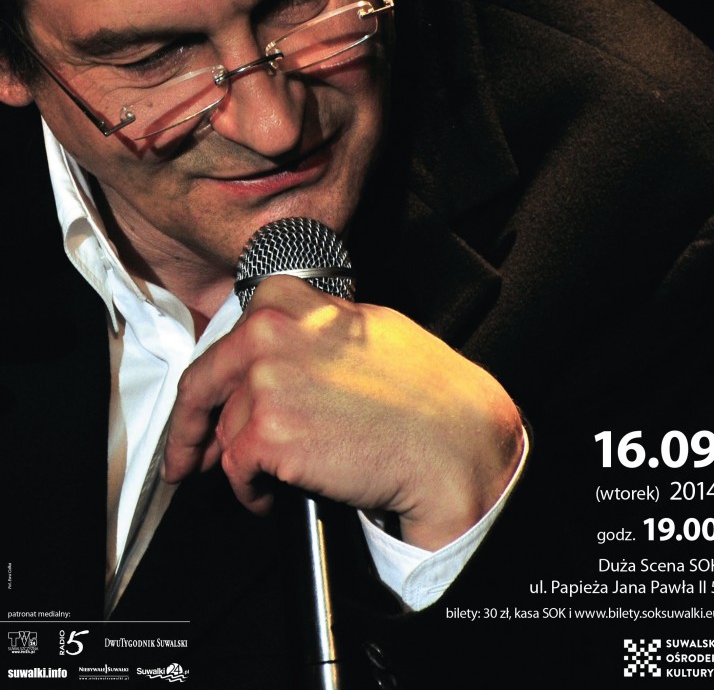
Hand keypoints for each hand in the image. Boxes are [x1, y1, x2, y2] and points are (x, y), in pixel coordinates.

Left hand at [163, 276, 523, 549]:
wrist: (449, 439)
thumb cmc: (421, 387)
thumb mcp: (363, 324)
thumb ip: (310, 325)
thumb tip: (281, 340)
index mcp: (286, 299)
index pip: (225, 341)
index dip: (212, 379)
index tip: (202, 402)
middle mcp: (268, 332)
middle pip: (202, 385)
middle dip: (189, 427)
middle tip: (184, 456)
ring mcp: (264, 381)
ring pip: (225, 431)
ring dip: (242, 461)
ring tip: (272, 476)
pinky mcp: (266, 433)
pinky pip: (236, 469)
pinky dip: (250, 491)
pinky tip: (273, 494)